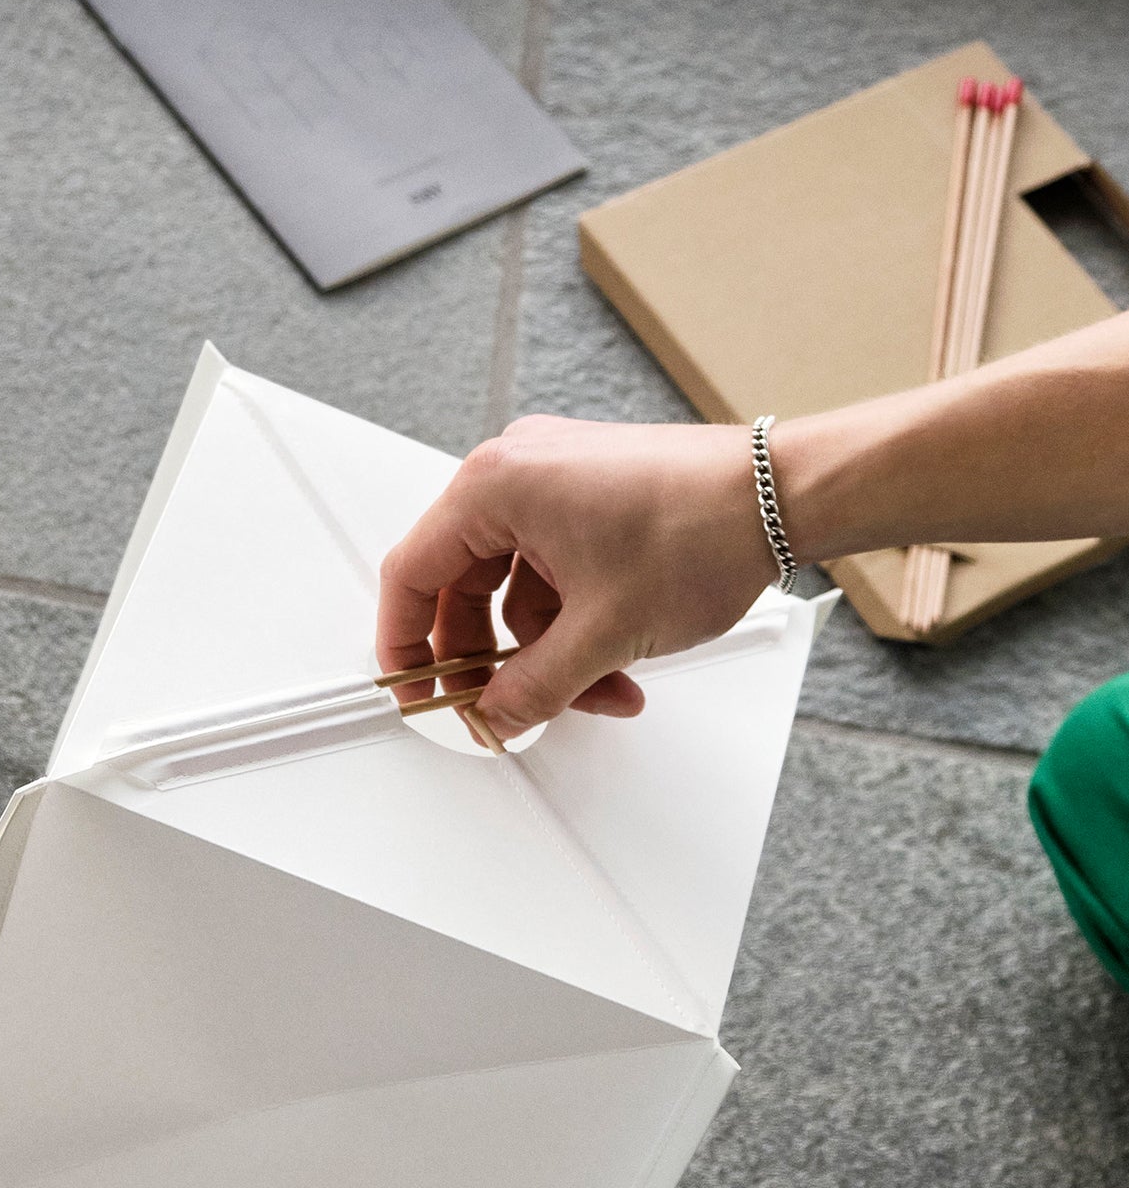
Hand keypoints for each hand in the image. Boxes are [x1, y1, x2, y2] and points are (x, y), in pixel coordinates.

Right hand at [377, 415, 776, 741]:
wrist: (783, 496)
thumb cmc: (702, 527)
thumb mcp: (602, 633)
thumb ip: (533, 687)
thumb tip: (495, 715)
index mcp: (497, 486)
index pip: (412, 574)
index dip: (405, 644)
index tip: (415, 689)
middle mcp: (518, 472)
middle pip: (466, 586)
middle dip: (496, 660)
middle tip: (505, 707)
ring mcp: (558, 480)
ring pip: (519, 589)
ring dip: (551, 650)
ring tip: (599, 690)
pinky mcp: (593, 495)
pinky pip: (557, 571)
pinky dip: (578, 621)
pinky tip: (615, 660)